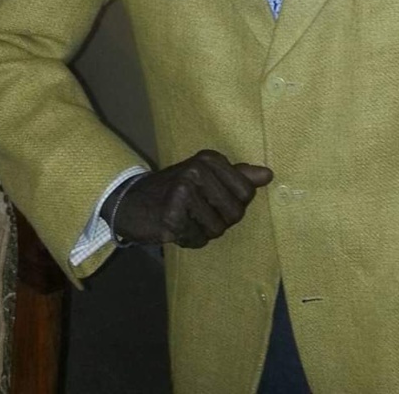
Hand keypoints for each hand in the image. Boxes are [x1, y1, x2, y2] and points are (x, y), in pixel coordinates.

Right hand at [102, 150, 272, 247]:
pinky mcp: (171, 215)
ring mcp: (183, 191)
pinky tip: (175, 228)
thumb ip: (238, 176)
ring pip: (217, 228)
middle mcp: (197, 170)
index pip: (246, 192)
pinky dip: (189, 239)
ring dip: (203, 232)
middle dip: (220, 220)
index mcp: (209, 159)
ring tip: (186, 219)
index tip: (214, 199)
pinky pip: (197, 239)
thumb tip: (268, 175)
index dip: (234, 204)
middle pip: (235, 212)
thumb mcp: (206, 176)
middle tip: (198, 213)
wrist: (131, 201)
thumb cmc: (175, 190)